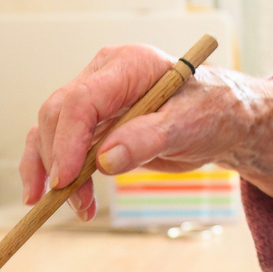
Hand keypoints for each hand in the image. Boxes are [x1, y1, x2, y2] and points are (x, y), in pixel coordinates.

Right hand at [20, 44, 272, 219]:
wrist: (223, 119)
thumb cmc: (212, 112)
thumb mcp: (189, 125)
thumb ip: (148, 139)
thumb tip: (104, 160)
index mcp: (129, 64)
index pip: (81, 99)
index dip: (68, 140)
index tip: (66, 180)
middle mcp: (104, 75)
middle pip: (58, 114)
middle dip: (58, 160)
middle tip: (74, 202)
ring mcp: (95, 98)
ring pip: (49, 130)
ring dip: (53, 171)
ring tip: (79, 207)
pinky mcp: (92, 122)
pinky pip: (57, 143)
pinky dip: (51, 170)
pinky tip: (49, 197)